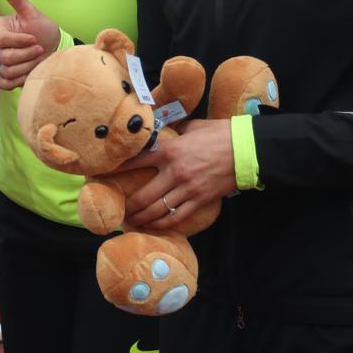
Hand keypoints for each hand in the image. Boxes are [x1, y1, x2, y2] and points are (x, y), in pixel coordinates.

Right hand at [0, 0, 55, 90]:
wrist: (52, 49)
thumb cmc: (42, 29)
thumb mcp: (32, 12)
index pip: (2, 40)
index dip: (22, 41)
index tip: (36, 38)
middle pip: (4, 57)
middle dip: (27, 55)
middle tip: (40, 50)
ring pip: (5, 71)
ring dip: (27, 67)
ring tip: (37, 60)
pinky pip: (1, 83)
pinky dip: (18, 80)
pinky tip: (28, 72)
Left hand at [120, 120, 237, 229]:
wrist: (248, 148)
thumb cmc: (221, 133)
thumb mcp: (194, 126)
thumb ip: (177, 132)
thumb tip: (168, 132)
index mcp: (170, 150)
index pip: (136, 162)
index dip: (118, 170)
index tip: (105, 175)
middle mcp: (174, 172)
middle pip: (143, 195)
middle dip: (128, 206)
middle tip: (119, 211)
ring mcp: (187, 188)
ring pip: (157, 210)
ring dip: (141, 218)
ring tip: (131, 222)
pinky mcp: (200, 200)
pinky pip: (177, 217)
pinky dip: (162, 224)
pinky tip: (153, 226)